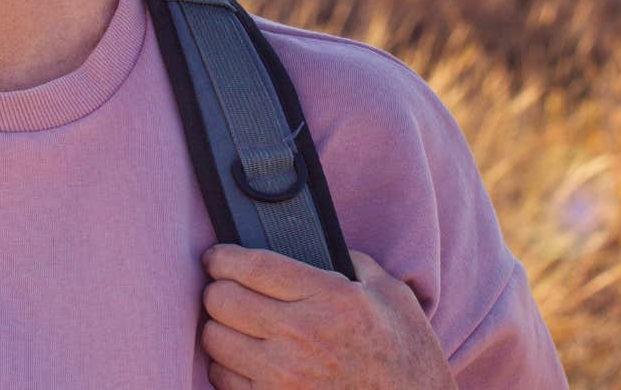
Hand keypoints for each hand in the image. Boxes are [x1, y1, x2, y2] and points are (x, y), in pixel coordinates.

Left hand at [200, 245, 452, 388]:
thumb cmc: (406, 357)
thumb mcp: (392, 295)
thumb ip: (352, 262)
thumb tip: (315, 245)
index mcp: (331, 299)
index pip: (254, 265)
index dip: (223, 256)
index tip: (217, 256)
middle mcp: (302, 335)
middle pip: (222, 299)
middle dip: (218, 288)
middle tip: (225, 288)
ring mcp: (284, 376)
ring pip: (214, 338)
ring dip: (219, 327)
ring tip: (233, 323)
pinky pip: (223, 378)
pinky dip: (225, 365)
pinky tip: (242, 358)